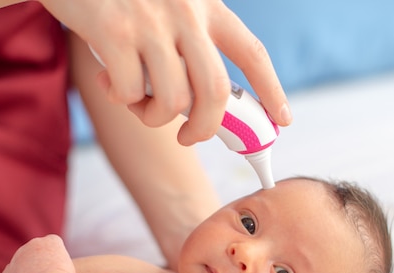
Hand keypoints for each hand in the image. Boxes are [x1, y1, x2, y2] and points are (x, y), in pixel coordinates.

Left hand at [0, 235, 74, 272]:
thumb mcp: (67, 266)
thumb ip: (58, 262)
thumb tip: (53, 266)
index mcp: (52, 240)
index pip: (52, 243)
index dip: (53, 253)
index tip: (54, 262)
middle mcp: (37, 242)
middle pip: (36, 250)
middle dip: (37, 258)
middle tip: (41, 272)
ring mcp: (23, 252)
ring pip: (21, 260)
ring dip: (23, 267)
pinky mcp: (13, 265)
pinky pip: (9, 271)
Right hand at [43, 0, 290, 141]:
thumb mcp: (171, 8)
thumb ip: (192, 45)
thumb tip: (208, 106)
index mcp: (207, 6)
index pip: (251, 53)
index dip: (272, 90)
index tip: (283, 120)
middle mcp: (186, 13)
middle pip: (215, 92)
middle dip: (206, 128)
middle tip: (190, 137)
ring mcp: (151, 22)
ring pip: (173, 101)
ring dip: (154, 117)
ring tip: (138, 102)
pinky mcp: (114, 31)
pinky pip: (132, 93)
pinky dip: (123, 100)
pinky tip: (110, 83)